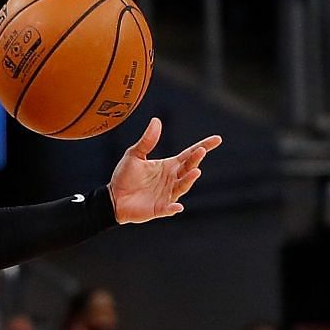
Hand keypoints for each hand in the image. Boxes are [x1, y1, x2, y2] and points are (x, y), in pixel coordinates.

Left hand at [108, 117, 222, 223]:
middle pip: (188, 168)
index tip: (217, 139)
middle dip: (195, 160)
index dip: (203, 147)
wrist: (112, 198)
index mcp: (169, 166)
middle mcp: (172, 179)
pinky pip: (169, 209)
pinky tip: (177, 207)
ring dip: (189, 180)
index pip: (189, 154)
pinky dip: (173, 208)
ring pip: (182, 186)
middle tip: (200, 152)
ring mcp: (167, 194)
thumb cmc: (124, 177)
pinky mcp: (159, 208)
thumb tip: (156, 120)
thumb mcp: (134, 155)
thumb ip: (146, 141)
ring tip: (195, 172)